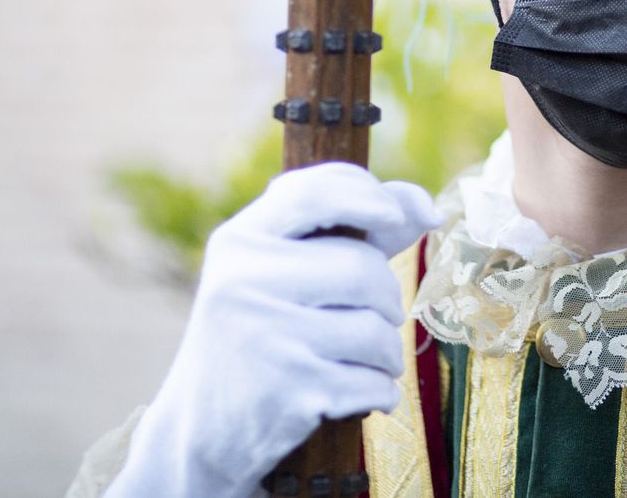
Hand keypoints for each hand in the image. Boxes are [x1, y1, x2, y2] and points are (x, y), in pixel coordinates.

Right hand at [104, 163, 441, 497]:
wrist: (201, 434)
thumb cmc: (259, 337)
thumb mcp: (278, 274)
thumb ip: (351, 234)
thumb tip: (425, 209)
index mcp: (239, 240)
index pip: (313, 192)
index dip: (368, 195)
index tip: (397, 218)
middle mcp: (243, 281)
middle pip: (362, 268)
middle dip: (387, 299)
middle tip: (376, 320)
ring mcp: (264, 336)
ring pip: (376, 330)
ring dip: (388, 354)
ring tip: (364, 362)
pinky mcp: (289, 392)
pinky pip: (374, 382)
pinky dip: (379, 392)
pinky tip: (355, 396)